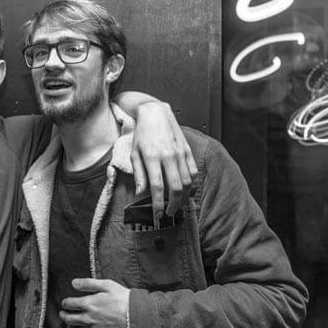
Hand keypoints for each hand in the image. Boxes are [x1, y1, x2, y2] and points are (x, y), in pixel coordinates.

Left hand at [59, 278, 128, 327]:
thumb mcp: (107, 284)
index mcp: (89, 303)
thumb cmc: (124, 299)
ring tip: (70, 325)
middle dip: (63, 315)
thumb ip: (89, 283)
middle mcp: (88, 318)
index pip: (69, 304)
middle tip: (63, 313)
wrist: (138, 317)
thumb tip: (74, 283)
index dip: (65, 302)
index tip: (66, 302)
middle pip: (68, 319)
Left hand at [131, 101, 196, 215]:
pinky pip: (193, 172)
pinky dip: (192, 184)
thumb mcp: (134, 153)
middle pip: (176, 187)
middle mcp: (168, 156)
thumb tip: (140, 193)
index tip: (157, 214)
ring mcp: (180, 153)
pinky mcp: (188, 150)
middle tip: (168, 212)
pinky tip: (186, 191)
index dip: (158, 204)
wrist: (156, 113)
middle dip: (173, 205)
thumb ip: (139, 174)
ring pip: (188, 182)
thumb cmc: (142, 134)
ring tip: (177, 205)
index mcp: (152, 157)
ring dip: (184, 197)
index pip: (158, 187)